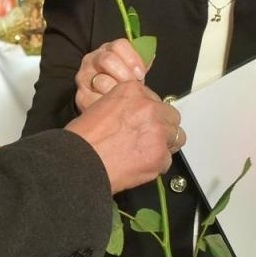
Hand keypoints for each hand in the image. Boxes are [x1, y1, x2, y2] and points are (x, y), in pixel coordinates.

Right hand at [66, 80, 183, 192]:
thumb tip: (136, 119)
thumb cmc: (82, 138)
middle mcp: (149, 108)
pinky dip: (155, 165)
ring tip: (145, 153)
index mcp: (133, 91)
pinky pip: (167, 160)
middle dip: (162, 127)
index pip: (155, 100)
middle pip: (171, 117)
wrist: (78, 162)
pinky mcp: (160, 156)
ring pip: (177, 137)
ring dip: (164, 144)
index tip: (141, 123)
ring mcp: (158, 132)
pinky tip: (139, 166)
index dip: (150, 114)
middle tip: (147, 139)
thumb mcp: (101, 106)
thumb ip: (125, 108)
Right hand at [73, 39, 148, 112]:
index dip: (132, 59)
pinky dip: (108, 106)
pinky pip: (95, 100)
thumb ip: (140, 62)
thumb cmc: (121, 83)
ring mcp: (84, 78)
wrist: (105, 102)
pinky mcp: (80, 96)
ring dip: (117, 92)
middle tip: (134, 87)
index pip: (119, 45)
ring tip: (126, 99)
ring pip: (101, 81)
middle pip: (107, 60)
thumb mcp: (132, 69)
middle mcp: (91, 60)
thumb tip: (150, 57)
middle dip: (125, 75)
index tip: (141, 74)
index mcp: (107, 50)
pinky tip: (115, 108)